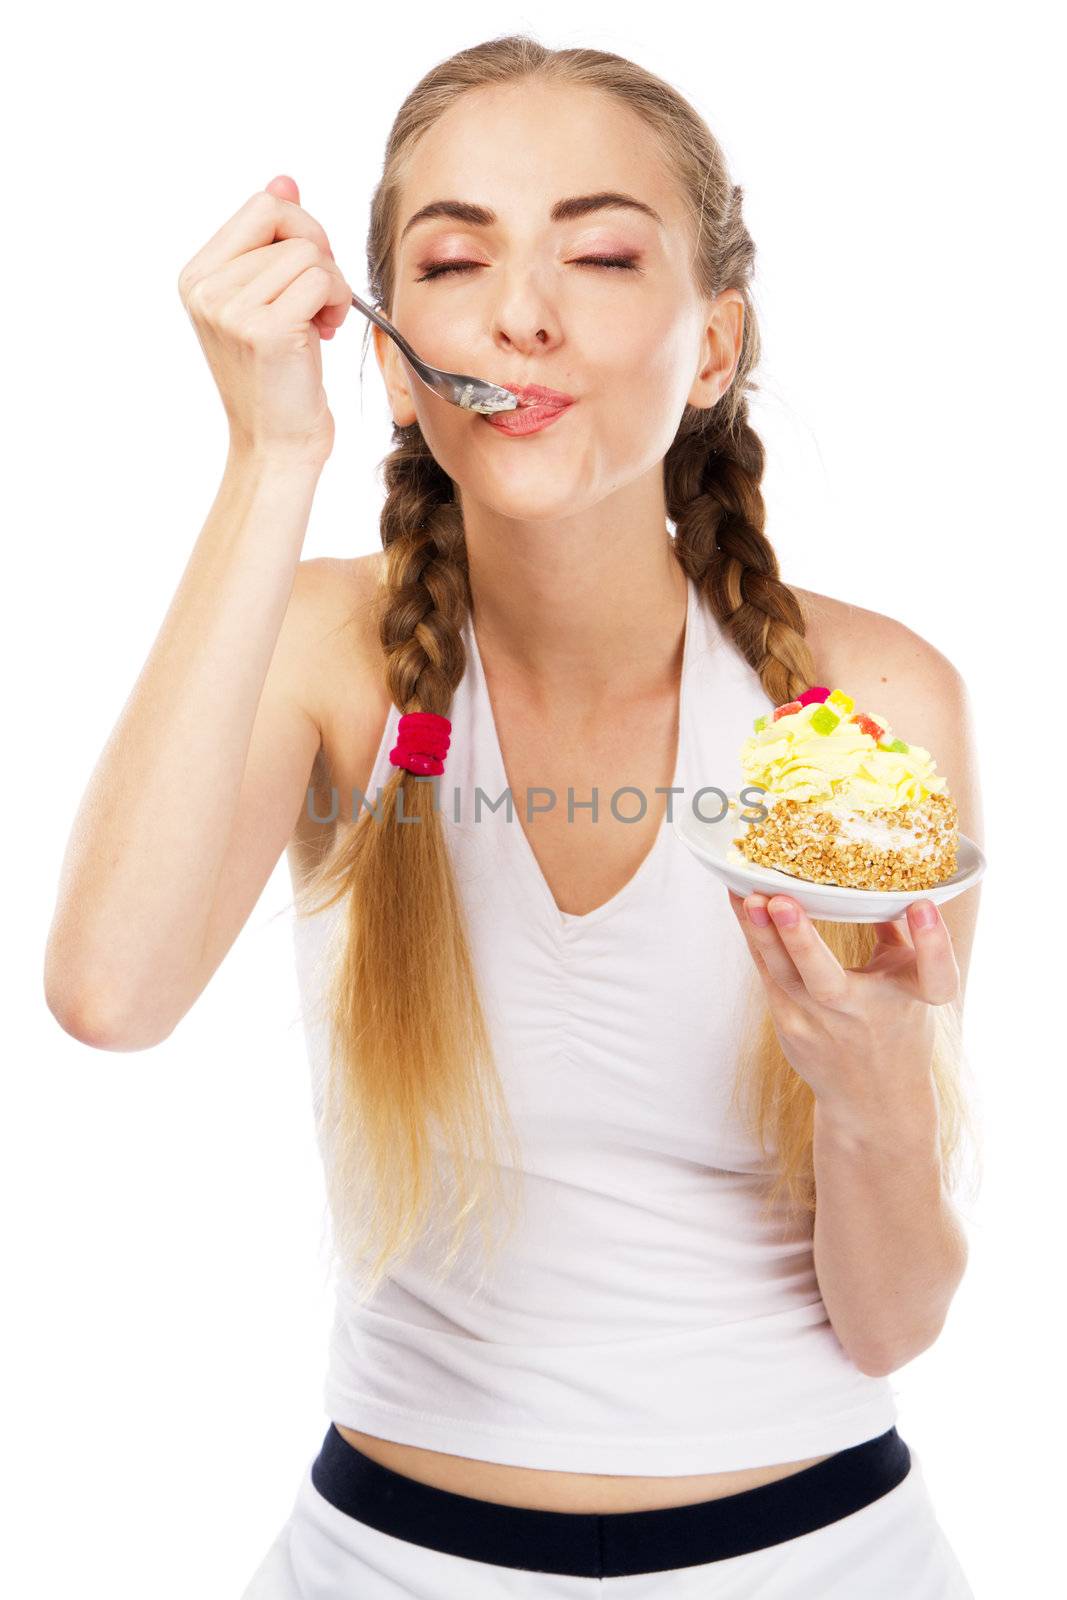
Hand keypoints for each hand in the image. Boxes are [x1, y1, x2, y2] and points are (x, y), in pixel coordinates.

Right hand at [176, 176, 354, 465]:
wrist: (277, 445)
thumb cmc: (277, 378)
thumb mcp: (266, 301)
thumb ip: (270, 241)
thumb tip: (284, 179)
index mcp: (196, 276)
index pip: (261, 205)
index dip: (299, 228)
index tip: (308, 270)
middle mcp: (205, 289)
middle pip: (283, 217)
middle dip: (318, 248)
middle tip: (321, 294)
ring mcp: (231, 309)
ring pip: (308, 251)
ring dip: (331, 284)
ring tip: (319, 323)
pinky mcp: (265, 329)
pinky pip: (321, 278)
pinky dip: (336, 300)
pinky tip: (324, 332)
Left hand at [727, 889, 960, 1114]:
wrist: (874, 1100)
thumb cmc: (896, 1026)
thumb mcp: (910, 981)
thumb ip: (896, 931)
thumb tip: (881, 874)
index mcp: (912, 999)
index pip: (935, 975)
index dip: (933, 942)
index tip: (923, 905)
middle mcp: (863, 1016)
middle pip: (829, 983)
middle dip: (801, 942)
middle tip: (779, 901)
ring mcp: (819, 1025)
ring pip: (781, 976)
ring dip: (759, 933)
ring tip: (744, 894)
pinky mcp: (788, 1025)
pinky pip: (767, 974)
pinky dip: (753, 938)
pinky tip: (739, 903)